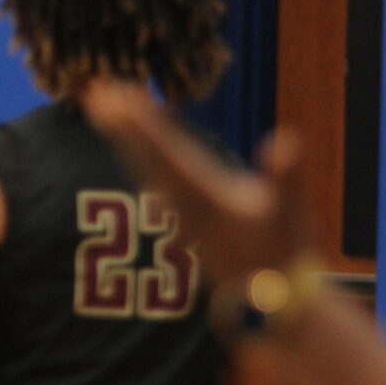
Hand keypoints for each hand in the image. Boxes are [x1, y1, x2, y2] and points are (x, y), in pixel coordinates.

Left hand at [79, 79, 309, 284]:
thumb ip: (286, 176)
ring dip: (125, 133)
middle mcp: (181, 201)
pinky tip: (126, 132)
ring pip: (144, 163)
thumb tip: (286, 141)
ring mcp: (177, 207)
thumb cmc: (280, 247)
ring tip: (103, 103)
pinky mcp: (179, 209)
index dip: (144, 127)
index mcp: (203, 196)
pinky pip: (152, 171)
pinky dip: (139, 148)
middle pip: (145, 156)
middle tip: (96, 92)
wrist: (264, 292)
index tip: (121, 102)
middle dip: (122, 124)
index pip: (168, 155)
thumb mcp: (289, 211)